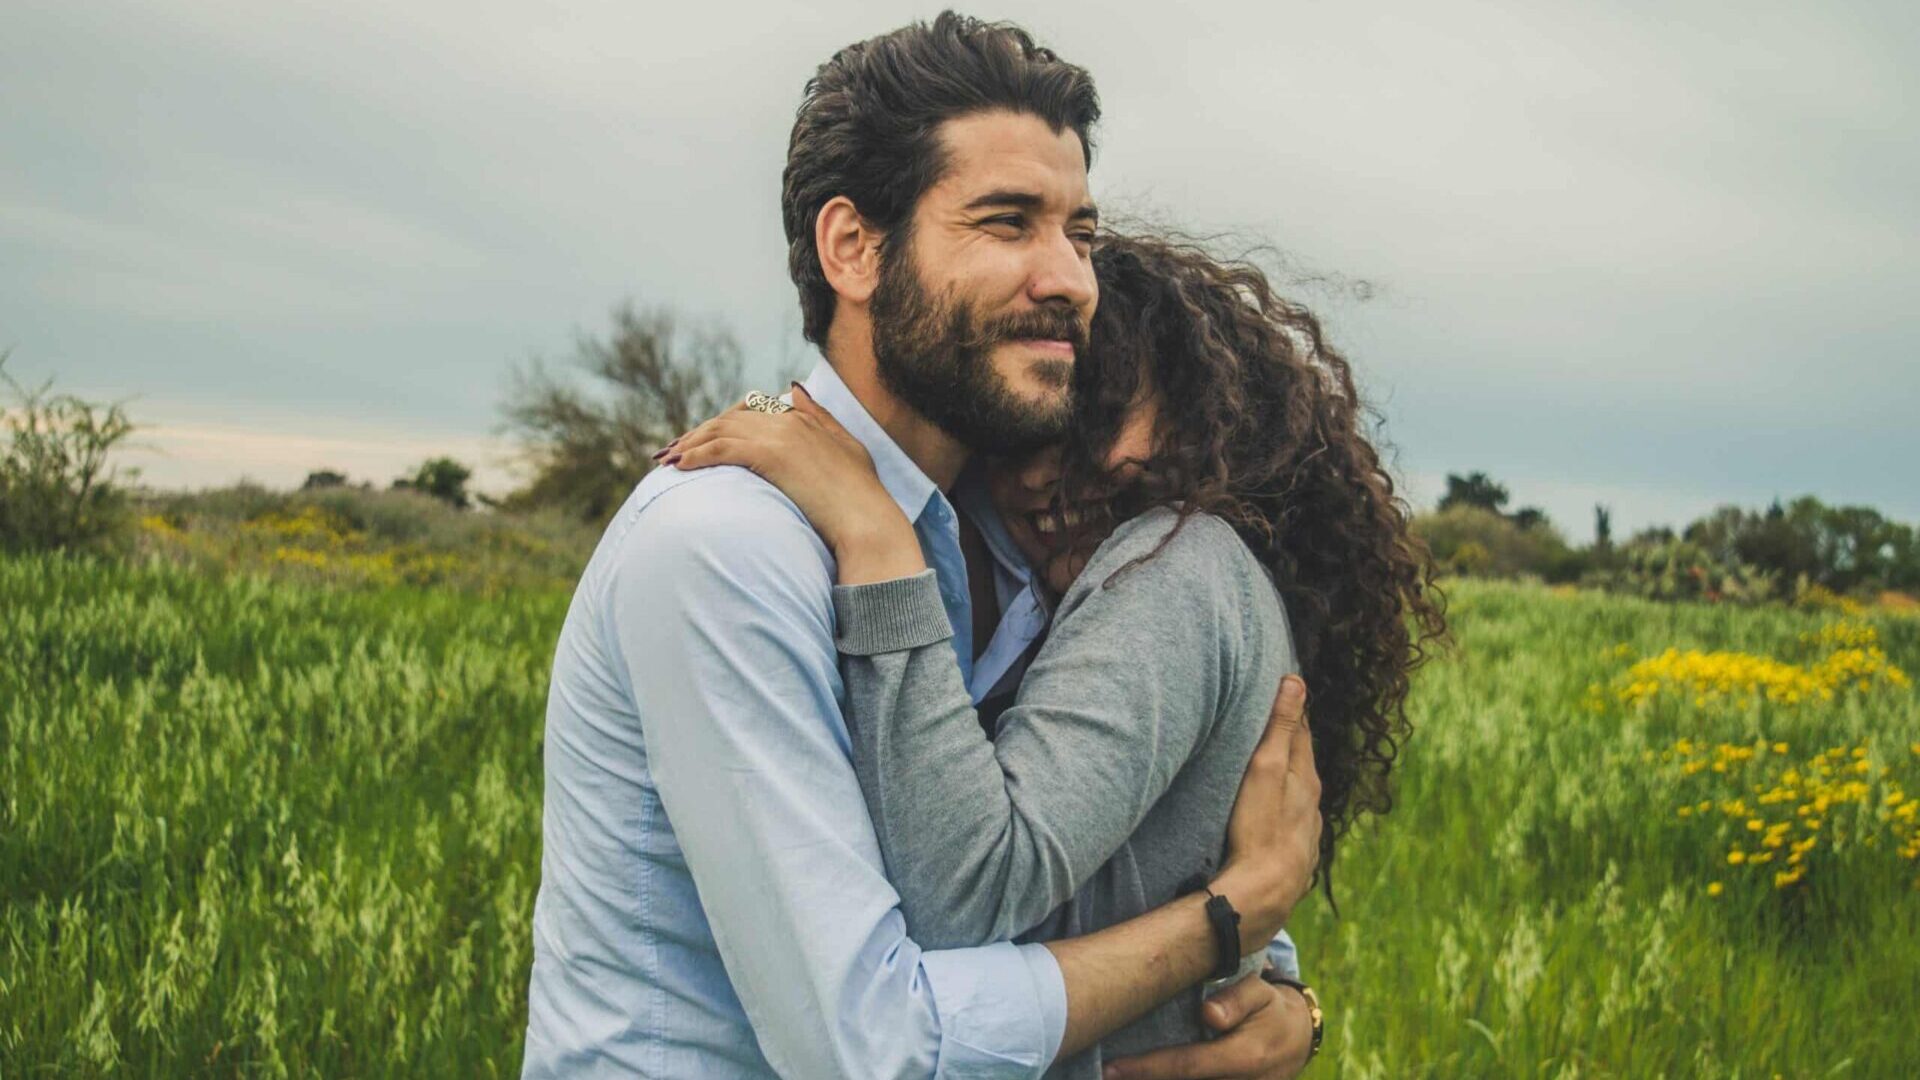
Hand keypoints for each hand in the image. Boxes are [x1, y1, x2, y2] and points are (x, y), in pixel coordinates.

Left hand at [664, 385, 913, 567]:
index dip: (721, 425)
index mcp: (804, 420)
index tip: (700, 441)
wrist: (869, 522)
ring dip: (689, 444)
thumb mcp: (846, 447)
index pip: (750, 413)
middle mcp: (789, 421)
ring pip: (721, 431)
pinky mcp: (771, 454)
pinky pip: (722, 449)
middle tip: (671, 452)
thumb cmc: (863, 497)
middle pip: (729, 419)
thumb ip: (820, 418)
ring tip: (665, 460)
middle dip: (697, 434)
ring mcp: (781, 435)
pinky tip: (678, 467)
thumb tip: (794, 390)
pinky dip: (696, 455)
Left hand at [1101, 974, 1313, 1078]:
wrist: (1297, 1039)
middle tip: (1103, 1075)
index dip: (1146, 1069)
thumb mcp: (1260, 993)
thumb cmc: (1270, 1009)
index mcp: (1245, 1058)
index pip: (1187, 1066)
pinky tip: (1141, 1076)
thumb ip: (1236, 1000)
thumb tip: (1209, 1014)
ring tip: (1118, 1075)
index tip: (1111, 1070)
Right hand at [1212, 676, 1320, 951]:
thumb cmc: (1260, 827)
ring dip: (1286, 782)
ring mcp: (1306, 833)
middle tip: (1271, 723)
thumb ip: (1281, 727)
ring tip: (1268, 770)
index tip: (1280, 689)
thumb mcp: (1266, 769)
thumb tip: (1296, 682)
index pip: (1301, 732)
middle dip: (1289, 744)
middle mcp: (1312, 804)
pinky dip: (1282, 812)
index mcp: (1307, 778)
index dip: (1290, 711)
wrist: (1264, 893)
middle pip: (1301, 765)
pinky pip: (1290, 825)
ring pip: (1297, 797)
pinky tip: (1270, 817)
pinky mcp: (1294, 856)